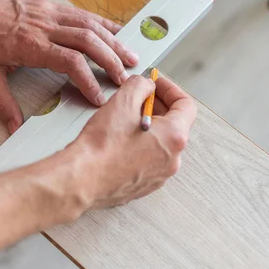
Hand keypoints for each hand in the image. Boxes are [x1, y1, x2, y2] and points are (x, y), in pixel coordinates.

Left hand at [0, 0, 138, 132]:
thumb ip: (2, 102)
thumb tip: (13, 128)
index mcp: (31, 45)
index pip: (70, 61)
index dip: (89, 80)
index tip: (99, 98)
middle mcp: (45, 27)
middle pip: (88, 41)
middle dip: (111, 60)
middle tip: (127, 78)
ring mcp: (50, 13)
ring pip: (90, 25)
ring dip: (113, 41)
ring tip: (131, 56)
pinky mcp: (51, 5)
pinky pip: (82, 13)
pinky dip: (102, 23)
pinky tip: (117, 30)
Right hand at [70, 75, 195, 208]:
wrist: (82, 180)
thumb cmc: (102, 147)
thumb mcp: (123, 100)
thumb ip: (140, 85)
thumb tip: (145, 86)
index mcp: (174, 137)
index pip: (185, 105)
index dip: (169, 89)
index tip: (156, 84)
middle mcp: (172, 159)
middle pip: (174, 124)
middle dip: (157, 107)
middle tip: (138, 99)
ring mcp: (159, 175)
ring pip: (160, 143)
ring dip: (147, 127)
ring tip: (124, 119)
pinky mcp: (143, 185)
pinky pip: (148, 159)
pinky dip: (139, 146)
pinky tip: (119, 140)